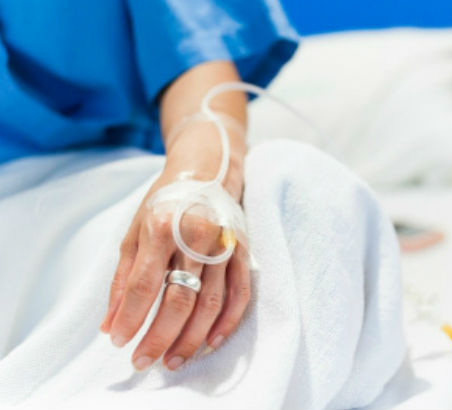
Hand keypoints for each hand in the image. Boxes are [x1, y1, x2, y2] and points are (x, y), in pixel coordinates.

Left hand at [99, 123, 249, 370]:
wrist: (206, 172)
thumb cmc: (164, 203)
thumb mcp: (134, 232)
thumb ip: (122, 279)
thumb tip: (110, 324)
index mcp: (163, 226)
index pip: (144, 284)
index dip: (130, 318)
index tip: (120, 343)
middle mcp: (197, 236)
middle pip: (179, 299)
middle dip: (159, 337)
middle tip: (144, 362)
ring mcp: (224, 245)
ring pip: (211, 303)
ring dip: (191, 339)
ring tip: (174, 362)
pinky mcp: (242, 251)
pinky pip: (239, 294)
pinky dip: (227, 323)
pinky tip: (210, 342)